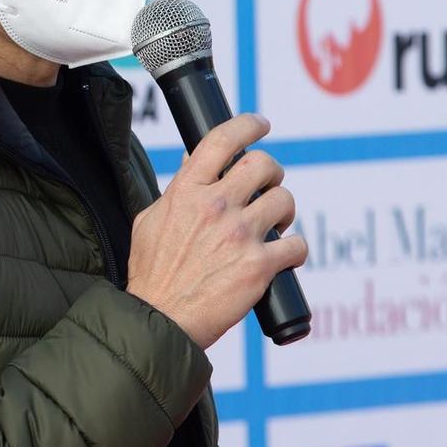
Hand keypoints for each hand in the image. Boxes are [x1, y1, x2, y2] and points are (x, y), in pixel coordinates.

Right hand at [125, 114, 308, 348]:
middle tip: (267, 188)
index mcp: (186, 191)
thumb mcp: (149, 221)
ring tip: (275, 225)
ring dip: (284, 212)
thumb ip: (175, 191)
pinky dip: (295, 250)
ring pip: (284, 201)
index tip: (260, 125)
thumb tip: (190, 160)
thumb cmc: (152, 275)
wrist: (160, 321)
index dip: (248, 125)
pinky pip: (297, 245)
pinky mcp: (260, 266)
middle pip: (263, 165)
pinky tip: (283, 257)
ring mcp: (239, 235)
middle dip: (271, 173)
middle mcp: (215, 206)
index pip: (222, 139)